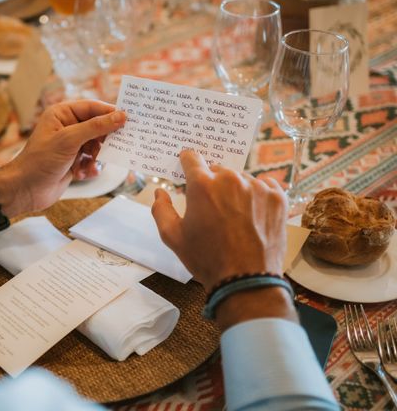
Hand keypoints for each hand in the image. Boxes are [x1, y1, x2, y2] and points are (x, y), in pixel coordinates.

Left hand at [0, 101, 124, 216]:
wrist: (25, 190)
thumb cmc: (40, 161)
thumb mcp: (69, 140)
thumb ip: (96, 127)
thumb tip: (120, 116)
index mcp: (62, 114)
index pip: (92, 107)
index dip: (110, 113)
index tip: (129, 119)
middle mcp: (67, 127)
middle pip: (97, 127)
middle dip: (105, 139)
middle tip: (117, 146)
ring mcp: (71, 145)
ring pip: (97, 145)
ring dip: (96, 156)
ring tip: (89, 164)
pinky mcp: (73, 162)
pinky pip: (92, 161)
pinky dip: (90, 167)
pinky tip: (82, 173)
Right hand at [151, 150, 288, 292]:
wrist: (246, 280)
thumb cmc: (206, 258)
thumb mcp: (173, 237)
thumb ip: (161, 209)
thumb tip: (160, 192)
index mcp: (202, 185)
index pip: (192, 158)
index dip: (187, 162)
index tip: (187, 166)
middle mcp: (230, 179)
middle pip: (217, 170)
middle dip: (211, 183)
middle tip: (211, 206)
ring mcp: (257, 187)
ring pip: (240, 179)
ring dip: (235, 190)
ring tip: (234, 216)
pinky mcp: (277, 197)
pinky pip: (264, 185)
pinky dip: (257, 195)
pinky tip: (252, 214)